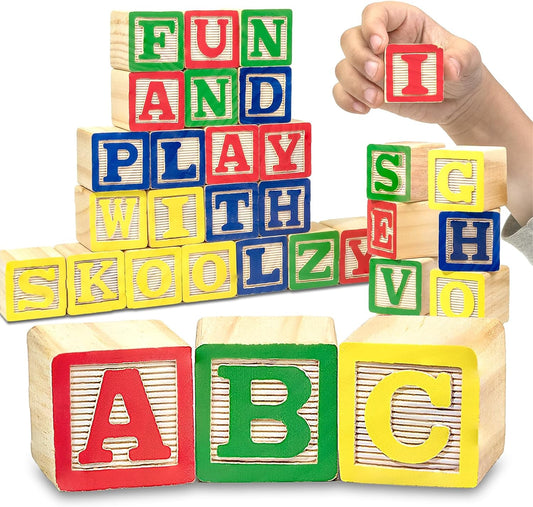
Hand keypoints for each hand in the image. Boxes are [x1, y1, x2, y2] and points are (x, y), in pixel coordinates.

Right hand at [333, 1, 484, 126]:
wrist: (456, 99)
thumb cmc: (459, 70)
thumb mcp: (468, 59)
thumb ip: (460, 60)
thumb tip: (448, 68)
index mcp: (405, 24)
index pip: (376, 13)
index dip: (372, 26)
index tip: (380, 46)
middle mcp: (383, 43)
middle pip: (350, 39)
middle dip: (359, 58)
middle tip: (379, 75)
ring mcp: (372, 68)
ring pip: (344, 67)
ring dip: (354, 84)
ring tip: (377, 101)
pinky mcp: (368, 91)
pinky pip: (342, 92)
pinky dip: (347, 101)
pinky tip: (364, 110)